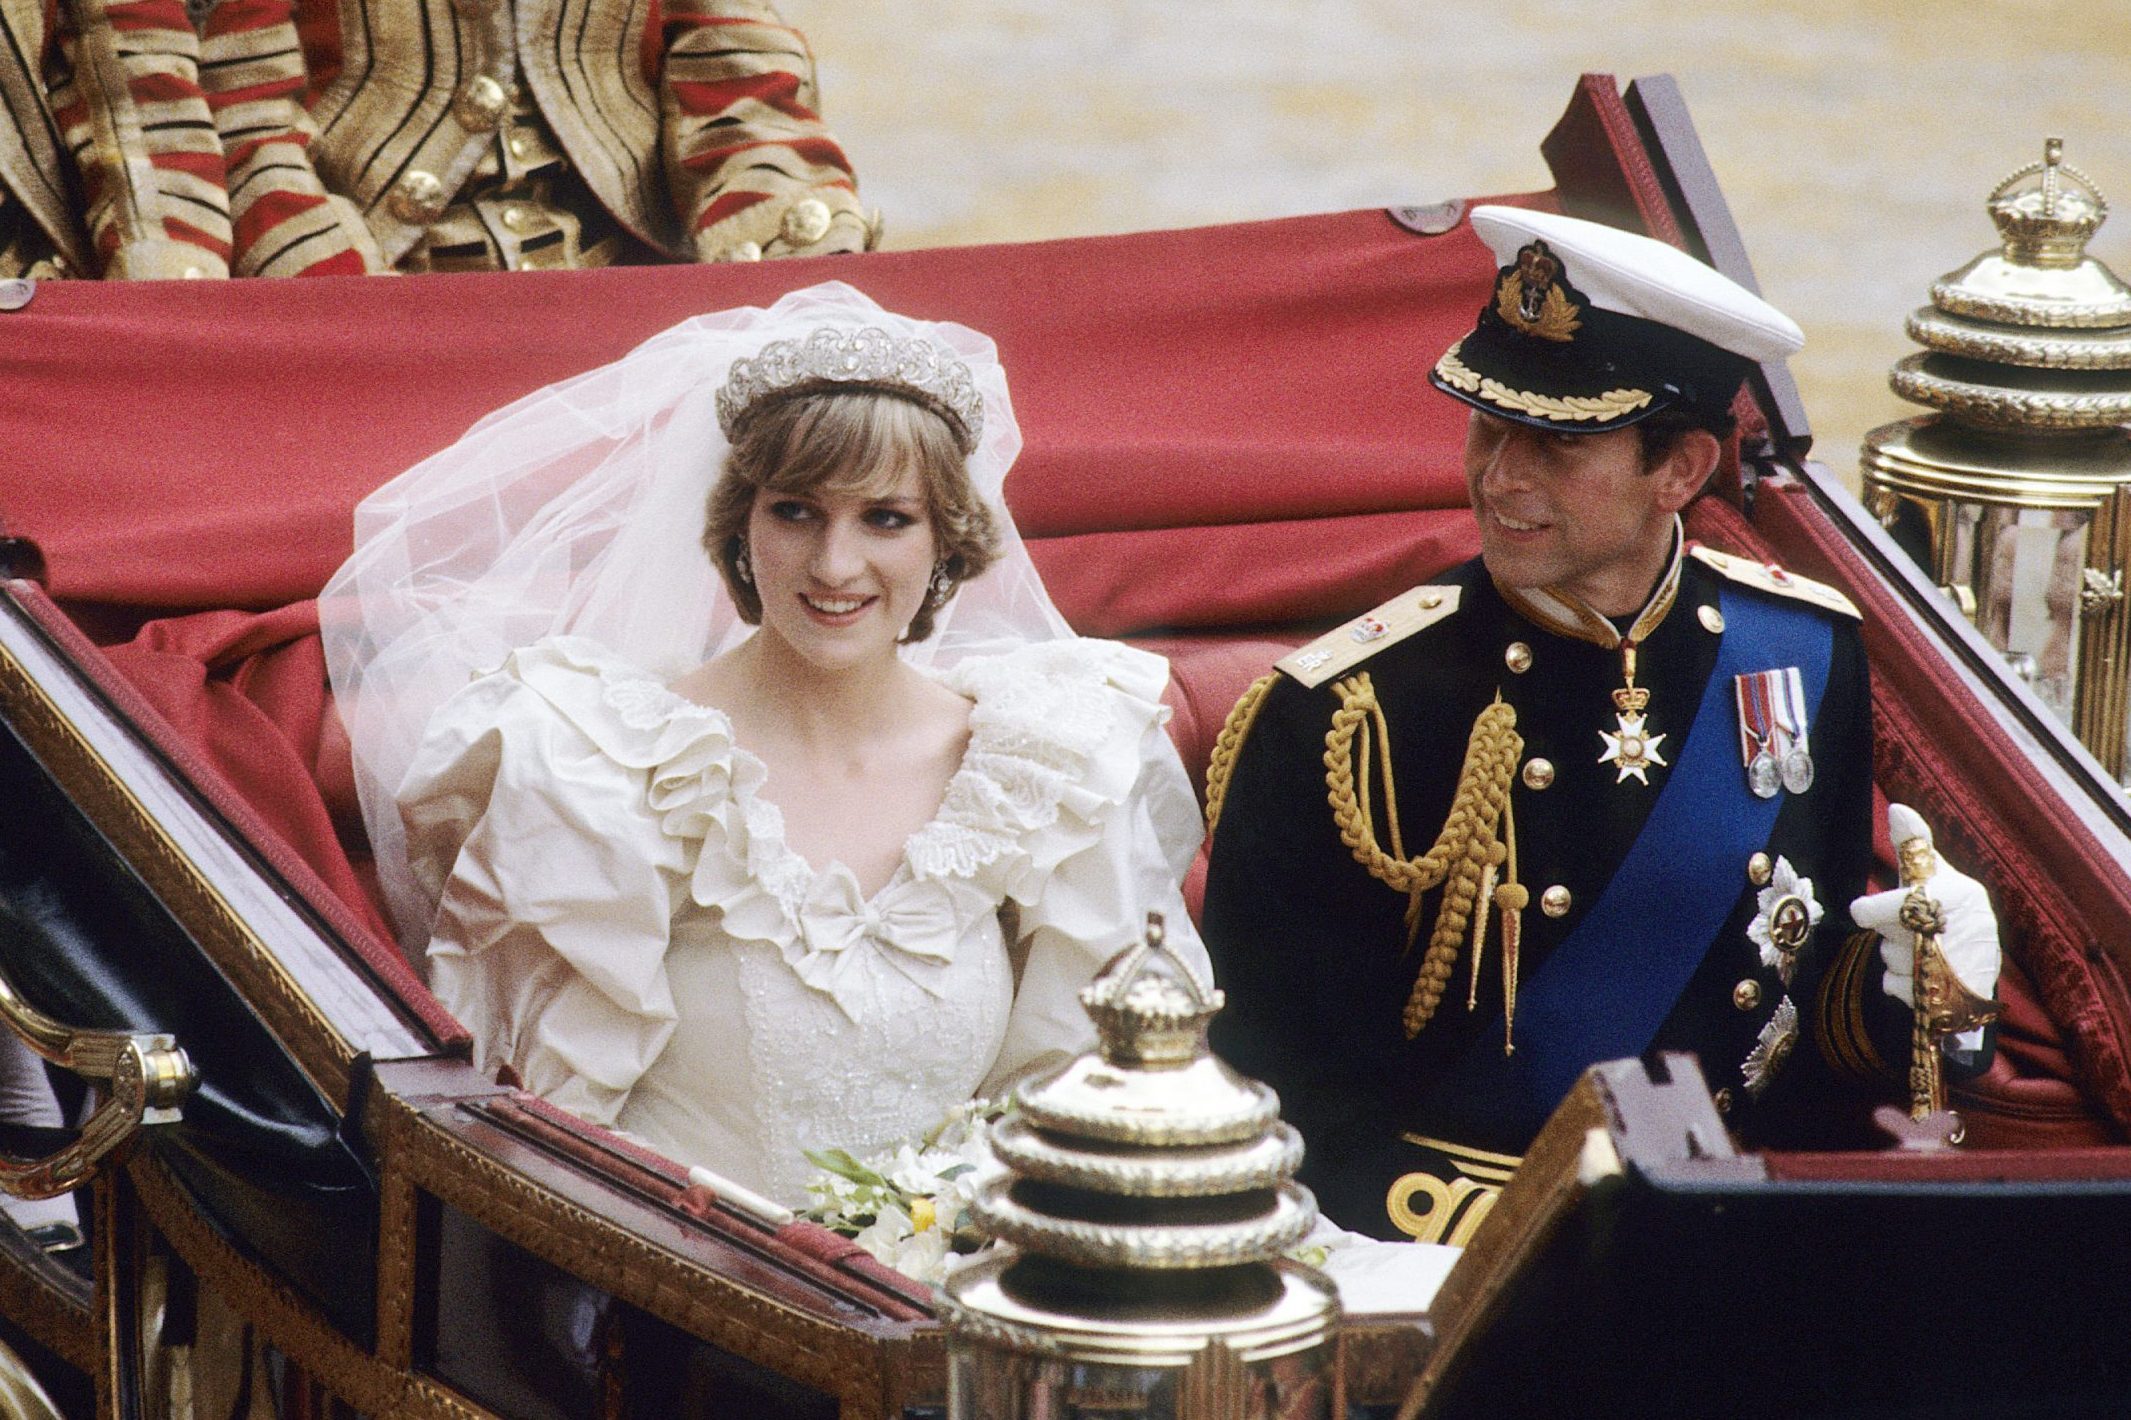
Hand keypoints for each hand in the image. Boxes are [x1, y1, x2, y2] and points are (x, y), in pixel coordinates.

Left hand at [1850, 805, 2000, 1036]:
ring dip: (1896, 957)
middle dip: (1891, 933)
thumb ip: (1914, 843)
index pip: (1898, 905)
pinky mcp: (1950, 999)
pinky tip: (1917, 975)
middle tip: (1908, 930)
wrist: (1977, 962)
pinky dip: (1897, 982)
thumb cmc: (1948, 906)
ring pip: (1892, 960)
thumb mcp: (1934, 872)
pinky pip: (1895, 986)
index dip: (1875, 910)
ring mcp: (1958, 967)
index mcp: (1959, 894)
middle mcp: (1964, 930)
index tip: (1865, 911)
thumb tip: (1897, 808)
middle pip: (1892, 935)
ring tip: (1919, 951)